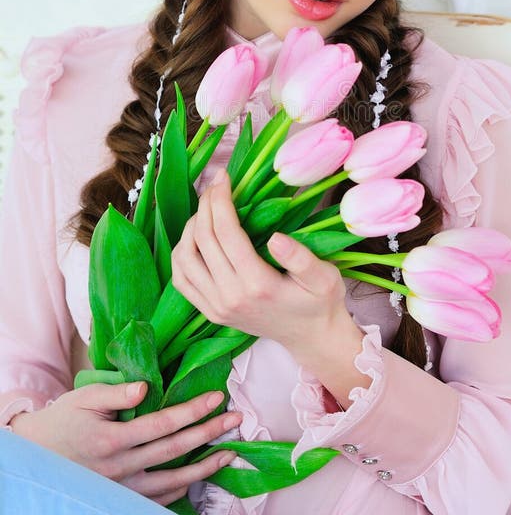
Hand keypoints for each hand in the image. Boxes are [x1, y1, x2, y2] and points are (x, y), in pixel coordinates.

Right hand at [9, 381, 241, 506]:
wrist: (41, 456)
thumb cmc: (65, 420)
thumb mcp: (85, 398)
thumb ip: (116, 393)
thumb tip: (144, 388)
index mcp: (110, 439)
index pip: (161, 424)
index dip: (191, 411)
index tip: (215, 397)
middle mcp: (119, 468)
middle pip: (174, 451)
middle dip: (208, 433)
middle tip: (234, 418)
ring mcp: (123, 490)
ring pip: (172, 481)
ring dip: (205, 467)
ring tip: (229, 451)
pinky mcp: (124, 501)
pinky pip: (160, 500)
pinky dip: (183, 488)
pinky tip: (200, 474)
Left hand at [171, 167, 349, 353]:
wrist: (310, 337)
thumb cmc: (320, 302)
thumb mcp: (325, 279)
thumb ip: (301, 259)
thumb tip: (275, 237)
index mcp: (258, 285)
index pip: (226, 233)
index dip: (220, 200)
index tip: (224, 177)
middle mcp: (230, 297)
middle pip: (203, 240)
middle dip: (206, 205)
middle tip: (217, 185)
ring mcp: (216, 307)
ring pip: (184, 258)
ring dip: (190, 227)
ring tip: (207, 209)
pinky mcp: (210, 312)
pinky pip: (181, 280)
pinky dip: (180, 253)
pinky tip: (195, 237)